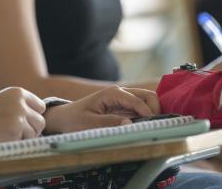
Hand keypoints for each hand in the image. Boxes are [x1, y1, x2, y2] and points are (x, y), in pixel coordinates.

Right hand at [0, 87, 45, 149]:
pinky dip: (15, 144)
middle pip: (41, 121)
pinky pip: (25, 142)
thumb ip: (20, 108)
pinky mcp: (15, 130)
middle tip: (14, 134)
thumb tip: (40, 121)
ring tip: (4, 135)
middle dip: (31, 130)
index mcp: (17, 92)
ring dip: (23, 138)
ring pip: (35, 133)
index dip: (32, 117)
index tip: (22, 124)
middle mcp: (20, 102)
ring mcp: (19, 116)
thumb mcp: (1, 103)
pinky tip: (0, 139)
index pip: (40, 107)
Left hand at [43, 85, 159, 133]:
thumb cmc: (74, 120)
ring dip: (154, 112)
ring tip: (154, 129)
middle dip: (156, 109)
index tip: (153, 127)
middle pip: (148, 96)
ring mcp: (124, 99)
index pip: (138, 100)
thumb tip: (129, 124)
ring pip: (148, 101)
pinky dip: (149, 116)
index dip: (148, 113)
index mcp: (112, 94)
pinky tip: (148, 127)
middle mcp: (121, 93)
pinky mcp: (125, 107)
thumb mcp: (88, 125)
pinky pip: (143, 109)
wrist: (65, 118)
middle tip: (156, 128)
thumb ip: (108, 124)